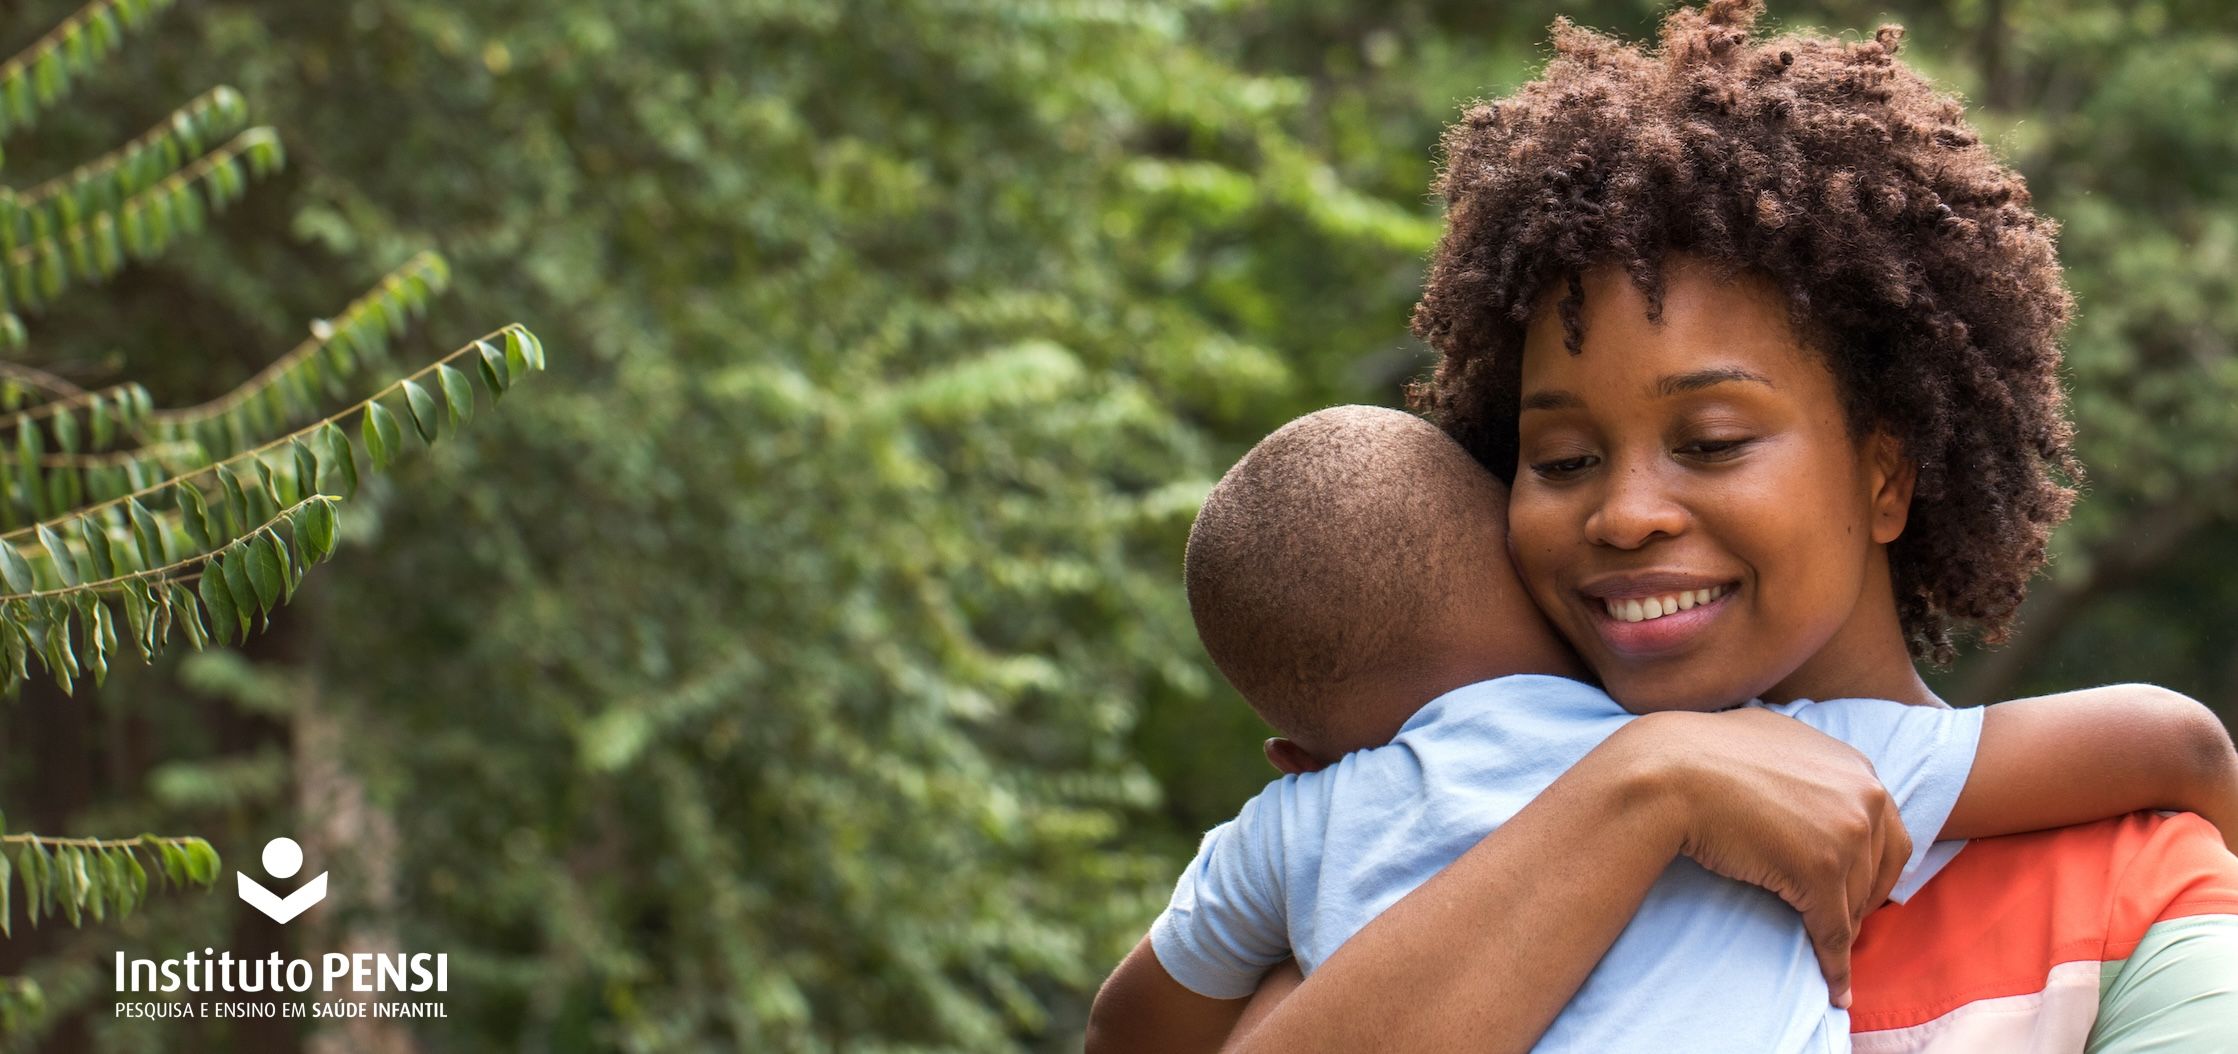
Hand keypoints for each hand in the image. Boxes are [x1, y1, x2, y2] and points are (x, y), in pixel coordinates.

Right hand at [1615, 708, 1910, 1006]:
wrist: (1670, 770)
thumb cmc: (1704, 753)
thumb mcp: (1775, 741)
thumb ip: (1809, 762)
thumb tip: (1809, 777)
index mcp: (1856, 766)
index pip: (1888, 831)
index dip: (1872, 868)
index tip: (1854, 889)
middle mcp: (1864, 795)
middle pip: (1880, 870)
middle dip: (1861, 900)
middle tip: (1837, 921)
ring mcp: (1847, 833)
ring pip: (1856, 903)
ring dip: (1841, 931)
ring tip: (1824, 950)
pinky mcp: (1821, 872)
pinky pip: (1834, 932)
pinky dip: (1836, 967)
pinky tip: (1835, 990)